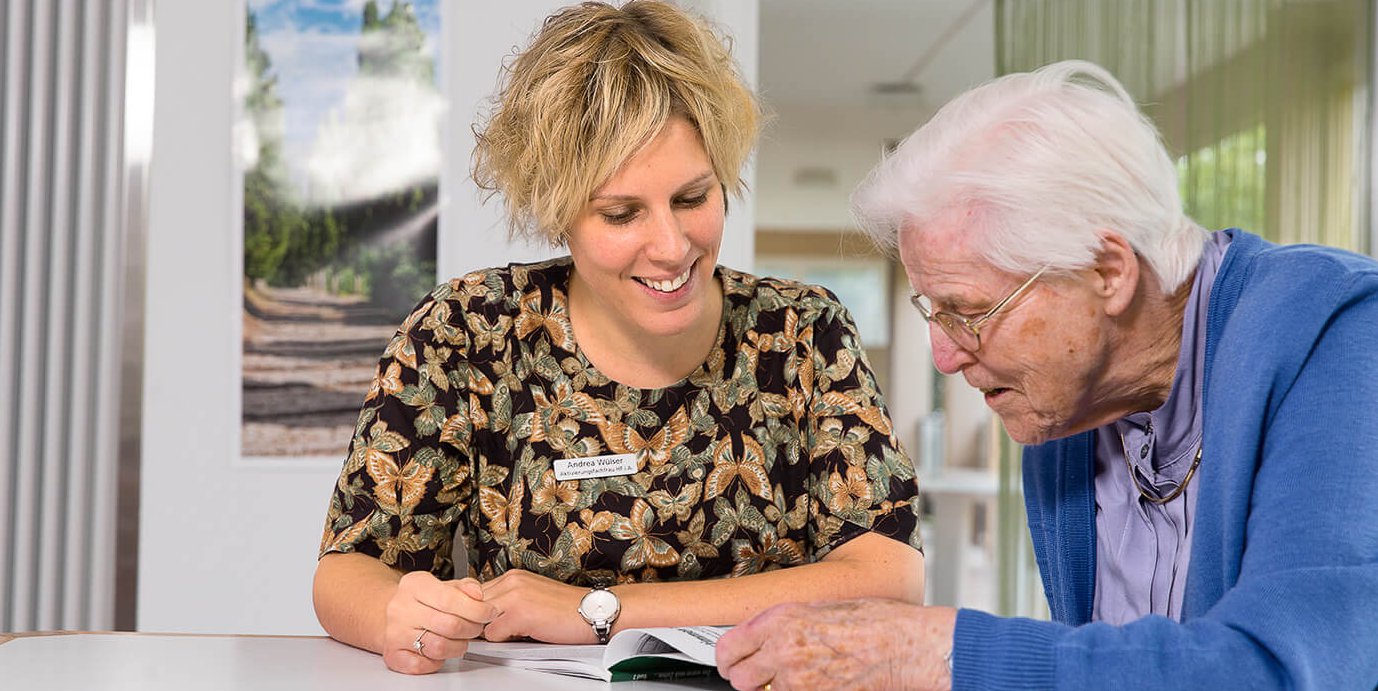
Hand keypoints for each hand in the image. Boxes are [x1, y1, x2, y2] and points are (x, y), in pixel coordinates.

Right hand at [382, 571, 497, 673]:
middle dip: (471, 628)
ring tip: (460, 639)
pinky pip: (423, 664)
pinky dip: (437, 661)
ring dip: (458, 646)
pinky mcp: (393, 654)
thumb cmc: (424, 600)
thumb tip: (477, 594)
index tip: (489, 612)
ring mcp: (395, 632)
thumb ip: (466, 587)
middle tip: (476, 627)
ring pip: (439, 647)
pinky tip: (440, 651)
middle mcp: (401, 608)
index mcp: (415, 585)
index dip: (476, 609)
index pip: (450, 599)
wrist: (396, 613)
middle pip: (449, 625)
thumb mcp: (445, 585)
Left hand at [480, 569, 597, 642]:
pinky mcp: (519, 613)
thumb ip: (507, 601)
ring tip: (515, 631)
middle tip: (502, 629)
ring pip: (479, 620)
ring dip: (492, 630)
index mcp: (513, 576)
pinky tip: (524, 635)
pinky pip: (492, 635)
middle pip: (472, 606)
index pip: (474, 593)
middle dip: (480, 621)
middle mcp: (511, 581)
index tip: (487, 621)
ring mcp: (514, 596)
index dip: (477, 611)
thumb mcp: (531, 596)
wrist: (593, 612)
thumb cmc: (566, 609)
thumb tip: (482, 617)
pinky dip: (504, 640)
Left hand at [715, 599, 956, 690]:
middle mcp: (783, 649)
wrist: (903, 646)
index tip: (729, 661)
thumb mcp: (820, 606)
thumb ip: (786, 622)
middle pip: (738, 679)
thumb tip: (765, 635)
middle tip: (756, 673)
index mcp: (781, 619)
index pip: (729, 647)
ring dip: (772, 687)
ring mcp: (797, 680)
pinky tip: (813, 682)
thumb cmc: (873, 621)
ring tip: (793, 676)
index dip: (726, 658)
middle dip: (745, 677)